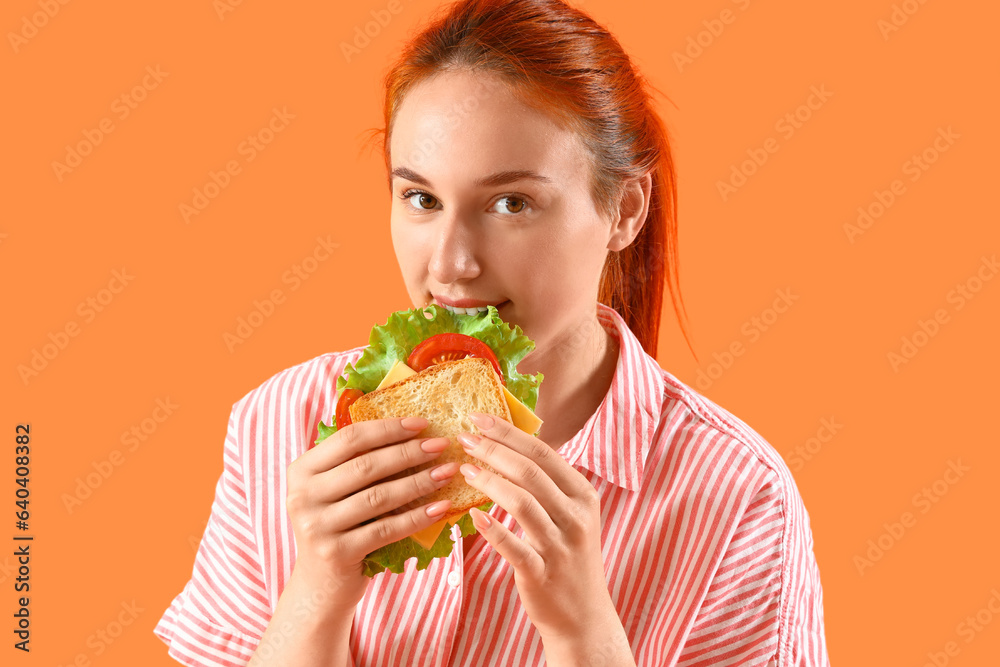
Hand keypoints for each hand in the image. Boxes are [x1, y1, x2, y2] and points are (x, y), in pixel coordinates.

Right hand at [285, 417, 460, 607]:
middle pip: (365, 465)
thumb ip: (356, 463)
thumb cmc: (337, 527)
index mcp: (302, 471)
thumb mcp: (334, 491)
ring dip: (418, 482)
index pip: (349, 439)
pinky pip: (385, 529)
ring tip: (447, 472)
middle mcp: (302, 496)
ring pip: (378, 496)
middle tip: (441, 445)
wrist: (320, 585)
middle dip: (408, 452)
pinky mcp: (336, 553)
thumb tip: (411, 431)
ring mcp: (317, 526)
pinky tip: (440, 507)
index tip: (422, 424)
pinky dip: (416, 517)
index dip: (388, 429)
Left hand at [457, 412, 614, 640]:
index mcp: (583, 495)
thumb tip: (510, 443)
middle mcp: (577, 517)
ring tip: (464, 470)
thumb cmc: (568, 557)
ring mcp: (561, 546)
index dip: (509, 433)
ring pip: (522, 503)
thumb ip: (548, 484)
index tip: (479, 418)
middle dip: (494, 450)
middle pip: (531, 472)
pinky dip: (492, 528)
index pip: (543, 453)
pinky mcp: (542, 573)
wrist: (583, 616)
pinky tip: (472, 515)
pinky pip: (513, 546)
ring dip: (489, 482)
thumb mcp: (570, 515)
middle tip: (464, 438)